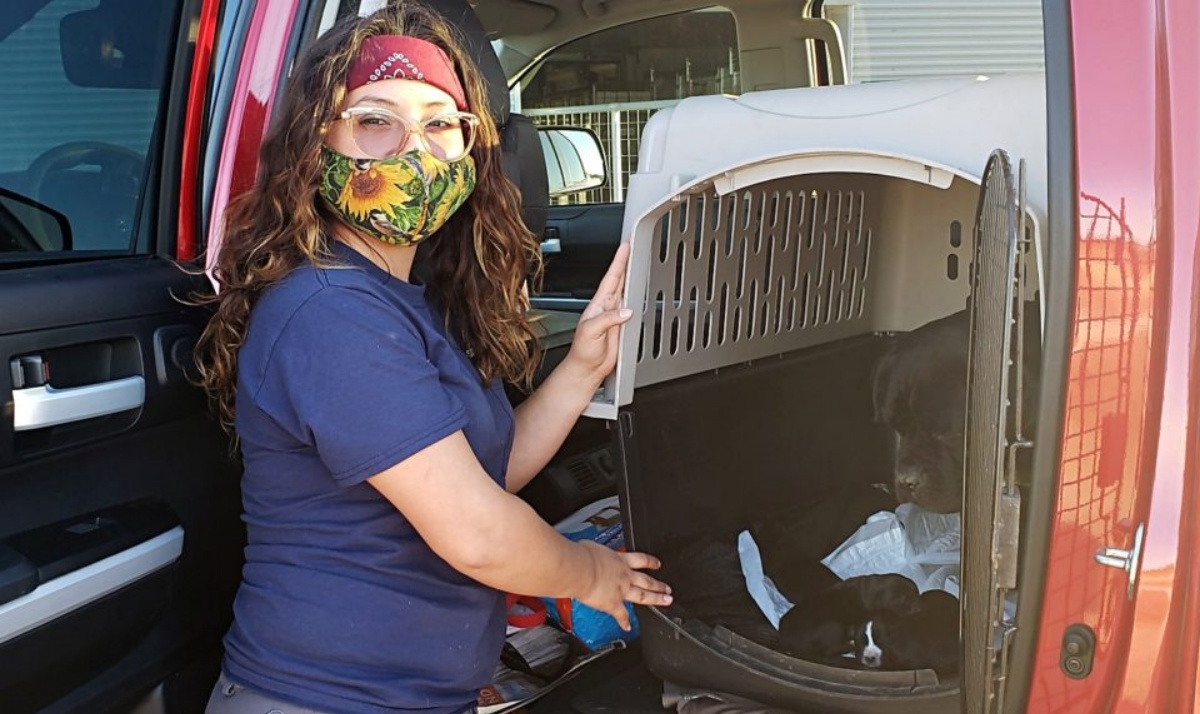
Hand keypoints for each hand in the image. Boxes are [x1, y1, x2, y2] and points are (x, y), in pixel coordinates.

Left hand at [563, 242, 632, 386]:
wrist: (586, 368)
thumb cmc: (582, 351)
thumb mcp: (591, 331)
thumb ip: (608, 319)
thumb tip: (626, 311)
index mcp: (598, 304)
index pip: (611, 278)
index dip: (618, 261)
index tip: (625, 247)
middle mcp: (607, 307)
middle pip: (620, 280)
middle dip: (626, 263)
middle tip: (634, 247)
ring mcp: (615, 316)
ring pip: (627, 291)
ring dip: (632, 277)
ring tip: (638, 262)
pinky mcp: (622, 326)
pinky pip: (633, 308)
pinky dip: (638, 298)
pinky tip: (640, 291)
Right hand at [574, 540, 671, 631]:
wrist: (581, 569)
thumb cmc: (582, 556)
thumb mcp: (591, 547)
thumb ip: (593, 552)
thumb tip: (586, 551)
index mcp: (619, 559)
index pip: (640, 559)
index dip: (650, 562)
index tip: (656, 564)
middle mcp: (624, 575)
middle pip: (647, 581)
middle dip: (658, 585)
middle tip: (668, 589)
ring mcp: (621, 590)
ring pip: (643, 596)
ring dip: (655, 599)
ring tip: (665, 601)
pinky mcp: (612, 604)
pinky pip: (621, 615)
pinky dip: (624, 621)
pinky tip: (627, 626)